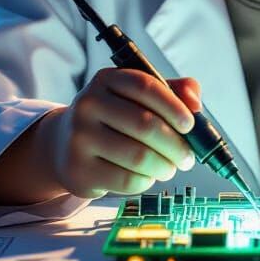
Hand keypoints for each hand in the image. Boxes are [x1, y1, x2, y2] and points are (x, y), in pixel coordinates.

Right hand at [50, 68, 201, 198]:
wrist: (64, 144)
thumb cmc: (114, 118)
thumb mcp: (138, 97)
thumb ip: (173, 91)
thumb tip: (196, 104)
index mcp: (106, 79)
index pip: (145, 87)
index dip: (174, 106)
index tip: (190, 125)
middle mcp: (88, 104)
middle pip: (145, 125)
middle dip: (176, 145)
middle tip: (188, 157)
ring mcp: (79, 138)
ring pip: (138, 156)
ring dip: (165, 166)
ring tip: (170, 167)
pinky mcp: (78, 170)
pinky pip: (126, 181)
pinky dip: (146, 181)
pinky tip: (147, 176)